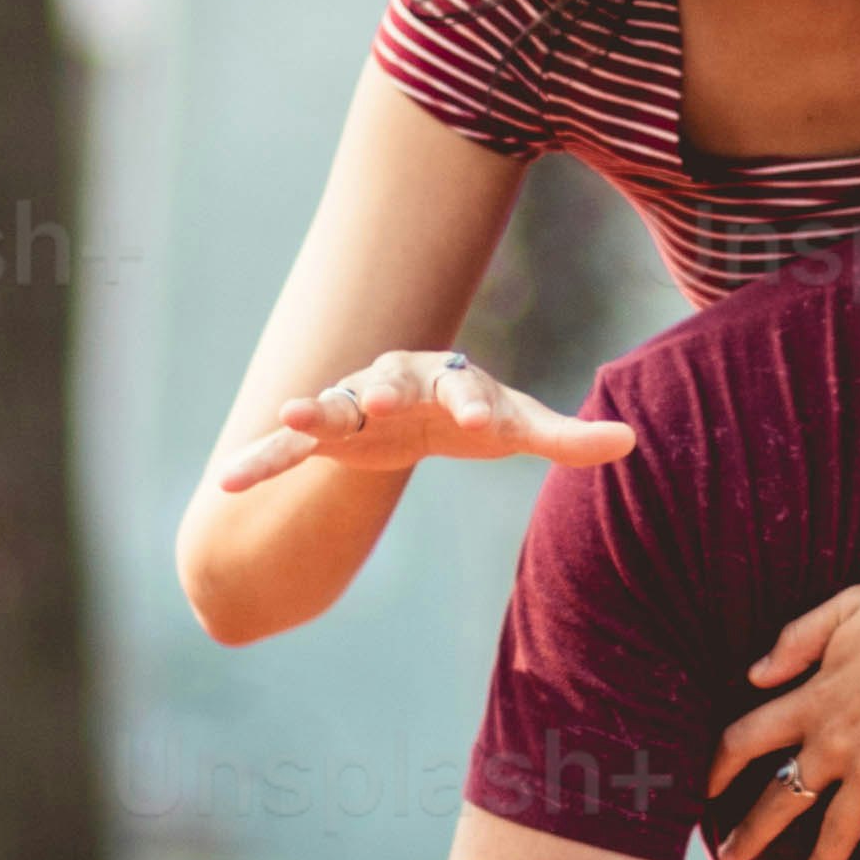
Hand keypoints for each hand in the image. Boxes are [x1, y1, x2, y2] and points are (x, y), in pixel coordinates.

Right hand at [207, 346, 635, 494]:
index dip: (475, 403)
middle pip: (390, 383)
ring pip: (331, 404)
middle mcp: (396, 383)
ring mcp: (353, 406)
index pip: (465, 388)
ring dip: (312, 409)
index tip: (482, 421)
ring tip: (289, 413)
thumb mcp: (519, 429)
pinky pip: (288, 448)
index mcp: (448, 379)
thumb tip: (632, 441)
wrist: (417, 411)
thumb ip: (567, 438)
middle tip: (382, 403)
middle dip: (386, 393)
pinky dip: (262, 458)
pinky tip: (227, 480)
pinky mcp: (322, 436)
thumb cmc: (473, 415)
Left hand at [706, 583, 859, 859]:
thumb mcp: (845, 607)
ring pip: (838, 832)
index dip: (719, 766)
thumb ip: (795, 639)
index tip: (706, 788)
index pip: (746, 740)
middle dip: (752, 832)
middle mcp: (835, 747)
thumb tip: (755, 673)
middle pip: (781, 798)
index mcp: (812, 702)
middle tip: (731, 859)